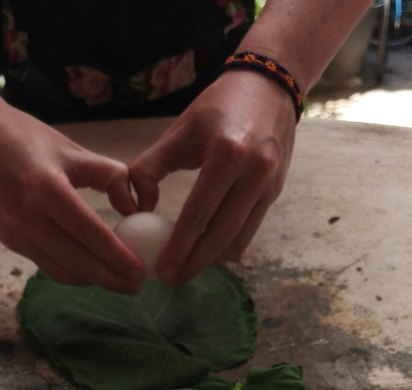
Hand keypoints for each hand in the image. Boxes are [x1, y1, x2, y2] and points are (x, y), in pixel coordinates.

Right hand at [0, 102, 143, 293]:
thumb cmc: (23, 137)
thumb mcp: (71, 149)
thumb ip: (109, 175)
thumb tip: (135, 207)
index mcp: (47, 189)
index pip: (91, 234)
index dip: (119, 257)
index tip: (141, 270)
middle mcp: (27, 217)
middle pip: (78, 261)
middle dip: (112, 279)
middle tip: (137, 285)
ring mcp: (13, 232)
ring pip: (61, 271)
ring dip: (92, 282)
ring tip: (119, 284)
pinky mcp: (7, 240)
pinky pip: (45, 265)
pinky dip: (71, 273)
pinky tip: (91, 272)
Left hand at [130, 70, 295, 287]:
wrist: (269, 86)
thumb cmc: (217, 107)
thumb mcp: (177, 132)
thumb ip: (148, 168)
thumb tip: (135, 207)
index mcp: (226, 155)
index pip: (198, 214)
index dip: (179, 248)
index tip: (162, 271)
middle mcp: (254, 172)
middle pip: (221, 235)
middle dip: (194, 264)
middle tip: (171, 281)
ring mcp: (270, 184)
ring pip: (240, 238)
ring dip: (212, 261)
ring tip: (187, 271)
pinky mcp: (276, 190)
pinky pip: (251, 229)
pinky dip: (228, 247)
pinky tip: (208, 254)